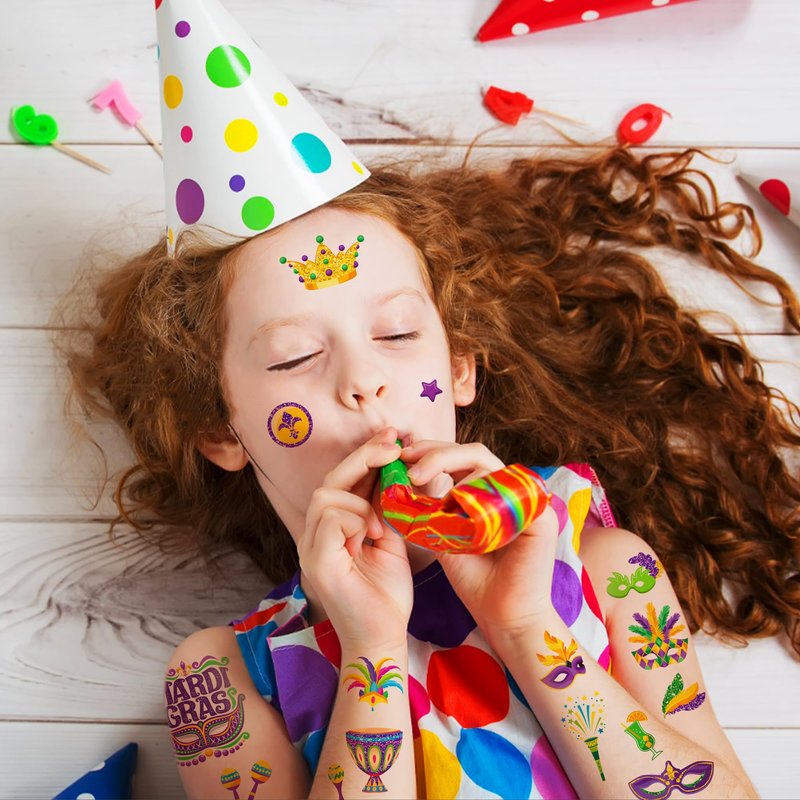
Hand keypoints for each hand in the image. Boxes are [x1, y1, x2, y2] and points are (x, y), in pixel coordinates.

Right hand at [298, 427, 412, 646]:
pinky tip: (374, 536)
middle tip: (393, 442)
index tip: (393, 439)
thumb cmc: (387, 596)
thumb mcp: (391, 542)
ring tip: (382, 526)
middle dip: (363, 457)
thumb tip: (397, 471)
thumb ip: (386, 510)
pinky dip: (356, 519)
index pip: (342, 483)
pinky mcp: (316, 562)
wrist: (382, 640)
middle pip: (331, 481)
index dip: (365, 458)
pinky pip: (330, 518)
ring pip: (326, 495)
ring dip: (361, 501)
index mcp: (331, 531)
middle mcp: (314, 536)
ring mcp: (310, 549)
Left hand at [400, 439, 559, 649]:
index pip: (462, 457)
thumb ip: (430, 505)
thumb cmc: (474, 578)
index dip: (431, 451)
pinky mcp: (540, 514)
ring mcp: (528, 498)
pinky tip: (447, 499)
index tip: (401, 456)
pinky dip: (473, 491)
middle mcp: (512, 488)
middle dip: (434, 450)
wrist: (503, 616)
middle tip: (406, 459)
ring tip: (417, 477)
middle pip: (472, 451)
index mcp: (492, 490)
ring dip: (446, 463)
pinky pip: (504, 489)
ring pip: (484, 462)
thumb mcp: (443, 533)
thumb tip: (399, 476)